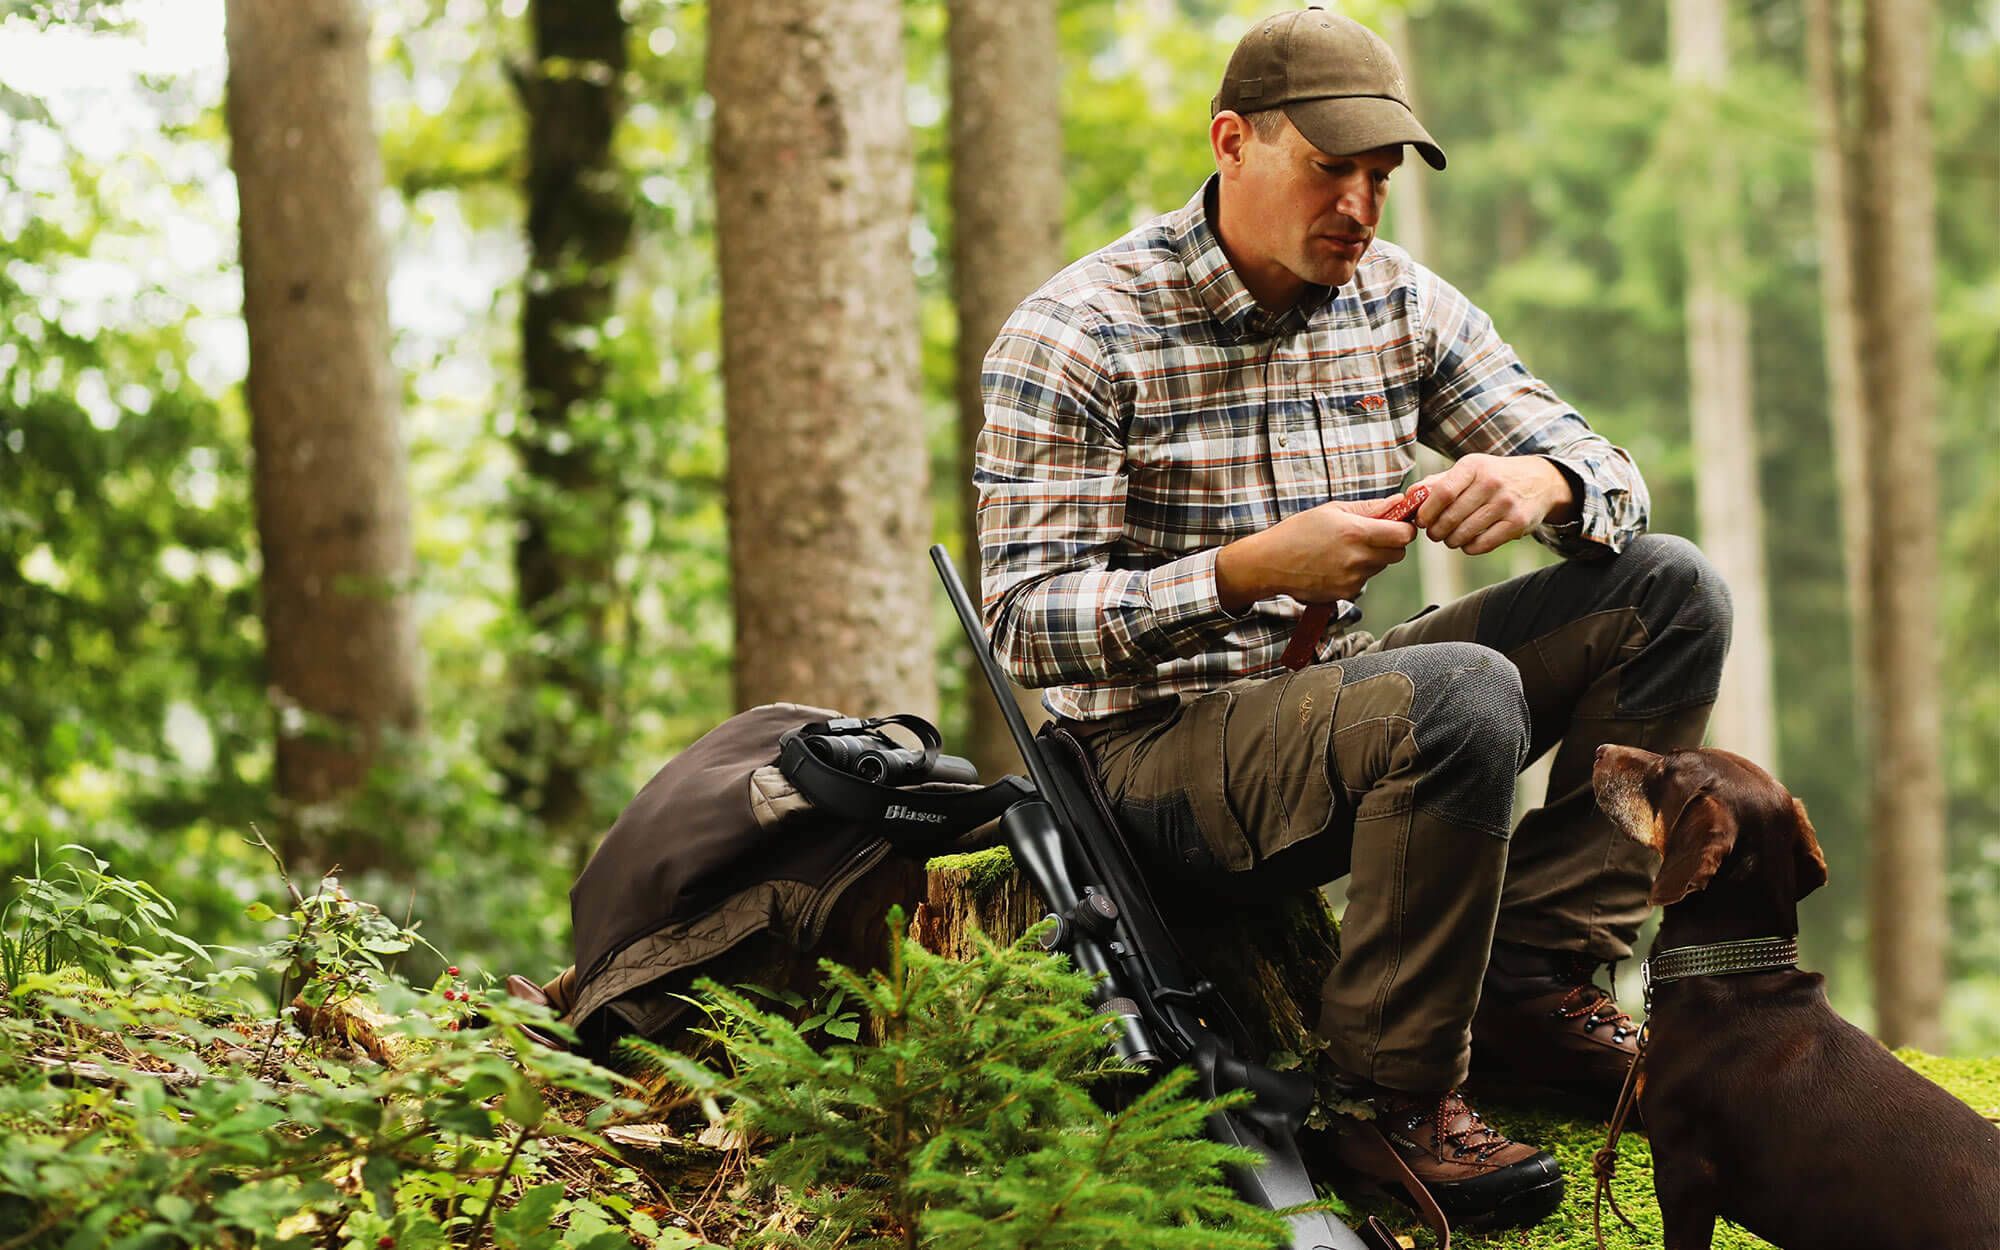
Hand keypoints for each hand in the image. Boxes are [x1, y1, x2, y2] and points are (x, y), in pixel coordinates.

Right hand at [1218, 494, 1419, 608]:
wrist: (1270, 563)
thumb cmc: (1298, 532)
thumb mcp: (1333, 510)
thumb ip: (1370, 508)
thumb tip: (1399, 503)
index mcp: (1356, 533)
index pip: (1403, 535)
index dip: (1404, 528)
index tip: (1397, 523)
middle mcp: (1357, 559)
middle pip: (1397, 554)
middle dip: (1390, 543)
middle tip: (1371, 535)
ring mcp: (1352, 579)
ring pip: (1380, 567)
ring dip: (1372, 557)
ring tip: (1345, 549)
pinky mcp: (1345, 594)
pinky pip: (1364, 580)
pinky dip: (1357, 572)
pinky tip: (1335, 564)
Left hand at [1412, 454, 1575, 554]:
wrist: (1540, 481)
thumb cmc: (1493, 476)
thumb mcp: (1469, 470)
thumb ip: (1437, 483)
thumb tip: (1408, 497)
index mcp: (1473, 466)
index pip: (1442, 493)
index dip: (1426, 512)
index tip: (1422, 521)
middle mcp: (1491, 483)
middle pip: (1451, 517)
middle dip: (1436, 531)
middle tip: (1434, 533)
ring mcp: (1507, 503)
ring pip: (1465, 533)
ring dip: (1451, 541)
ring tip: (1451, 537)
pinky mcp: (1517, 523)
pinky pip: (1483, 544)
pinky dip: (1469, 547)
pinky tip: (1468, 541)